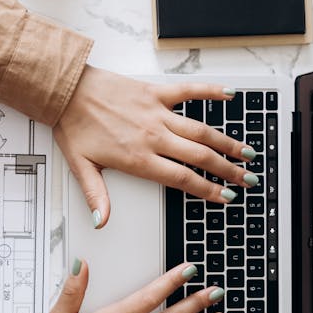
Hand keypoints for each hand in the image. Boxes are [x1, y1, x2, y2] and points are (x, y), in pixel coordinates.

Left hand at [54, 66, 257, 226]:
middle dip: (227, 170)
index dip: (208, 190)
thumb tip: (101, 222)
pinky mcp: (155, 92)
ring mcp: (157, 112)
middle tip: (246, 179)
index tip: (226, 197)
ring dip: (227, 142)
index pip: (182, 179)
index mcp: (138, 158)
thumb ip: (97, 196)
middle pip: (200, 157)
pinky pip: (189, 91)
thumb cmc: (73, 125)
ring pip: (201, 130)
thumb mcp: (81, 167)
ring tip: (247, 152)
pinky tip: (230, 94)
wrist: (65, 90)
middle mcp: (153, 136)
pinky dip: (211, 91)